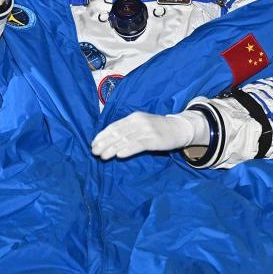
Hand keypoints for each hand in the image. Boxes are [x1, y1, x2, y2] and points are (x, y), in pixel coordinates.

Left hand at [91, 110, 207, 159]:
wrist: (179, 128)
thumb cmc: (157, 129)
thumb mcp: (141, 125)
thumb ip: (128, 130)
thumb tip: (110, 140)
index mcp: (133, 117)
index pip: (114, 126)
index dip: (103, 135)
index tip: (93, 144)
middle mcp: (138, 122)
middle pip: (117, 133)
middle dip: (104, 143)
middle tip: (94, 152)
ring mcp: (147, 130)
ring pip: (125, 140)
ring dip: (112, 148)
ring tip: (103, 156)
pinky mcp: (154, 139)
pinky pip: (138, 145)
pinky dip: (128, 150)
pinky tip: (119, 155)